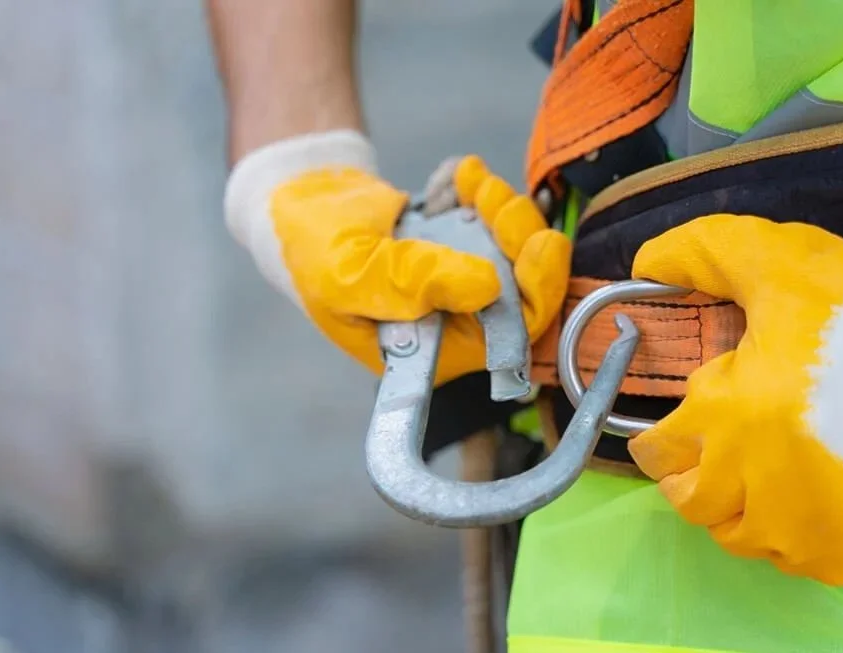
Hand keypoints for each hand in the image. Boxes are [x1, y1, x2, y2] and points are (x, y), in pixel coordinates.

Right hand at [225, 131, 570, 385]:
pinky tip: (444, 184)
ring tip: (463, 180)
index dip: (535, 294)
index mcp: (432, 351)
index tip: (540, 242)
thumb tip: (487, 286)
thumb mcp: (350, 273)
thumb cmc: (313, 251)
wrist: (302, 203)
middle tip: (490, 192)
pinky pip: (492, 213)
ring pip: (517, 246)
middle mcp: (457, 321)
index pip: (507, 337)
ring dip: (497, 203)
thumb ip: (411, 283)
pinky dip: (474, 188)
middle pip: (525, 288)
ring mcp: (465, 278)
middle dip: (518, 232)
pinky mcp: (465, 240)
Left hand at [627, 214, 842, 585]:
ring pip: (741, 539)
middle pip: (693, 502)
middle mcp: (757, 479)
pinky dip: (794, 544)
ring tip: (748, 484)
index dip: (654, 442)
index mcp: (729, 413)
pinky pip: (805, 564)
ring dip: (734, 513)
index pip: (658, 452)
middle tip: (703, 459)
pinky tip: (800, 511)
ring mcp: (806, 521)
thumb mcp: (781, 258)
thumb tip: (646, 261)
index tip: (663, 436)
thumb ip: (705, 252)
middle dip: (688, 479)